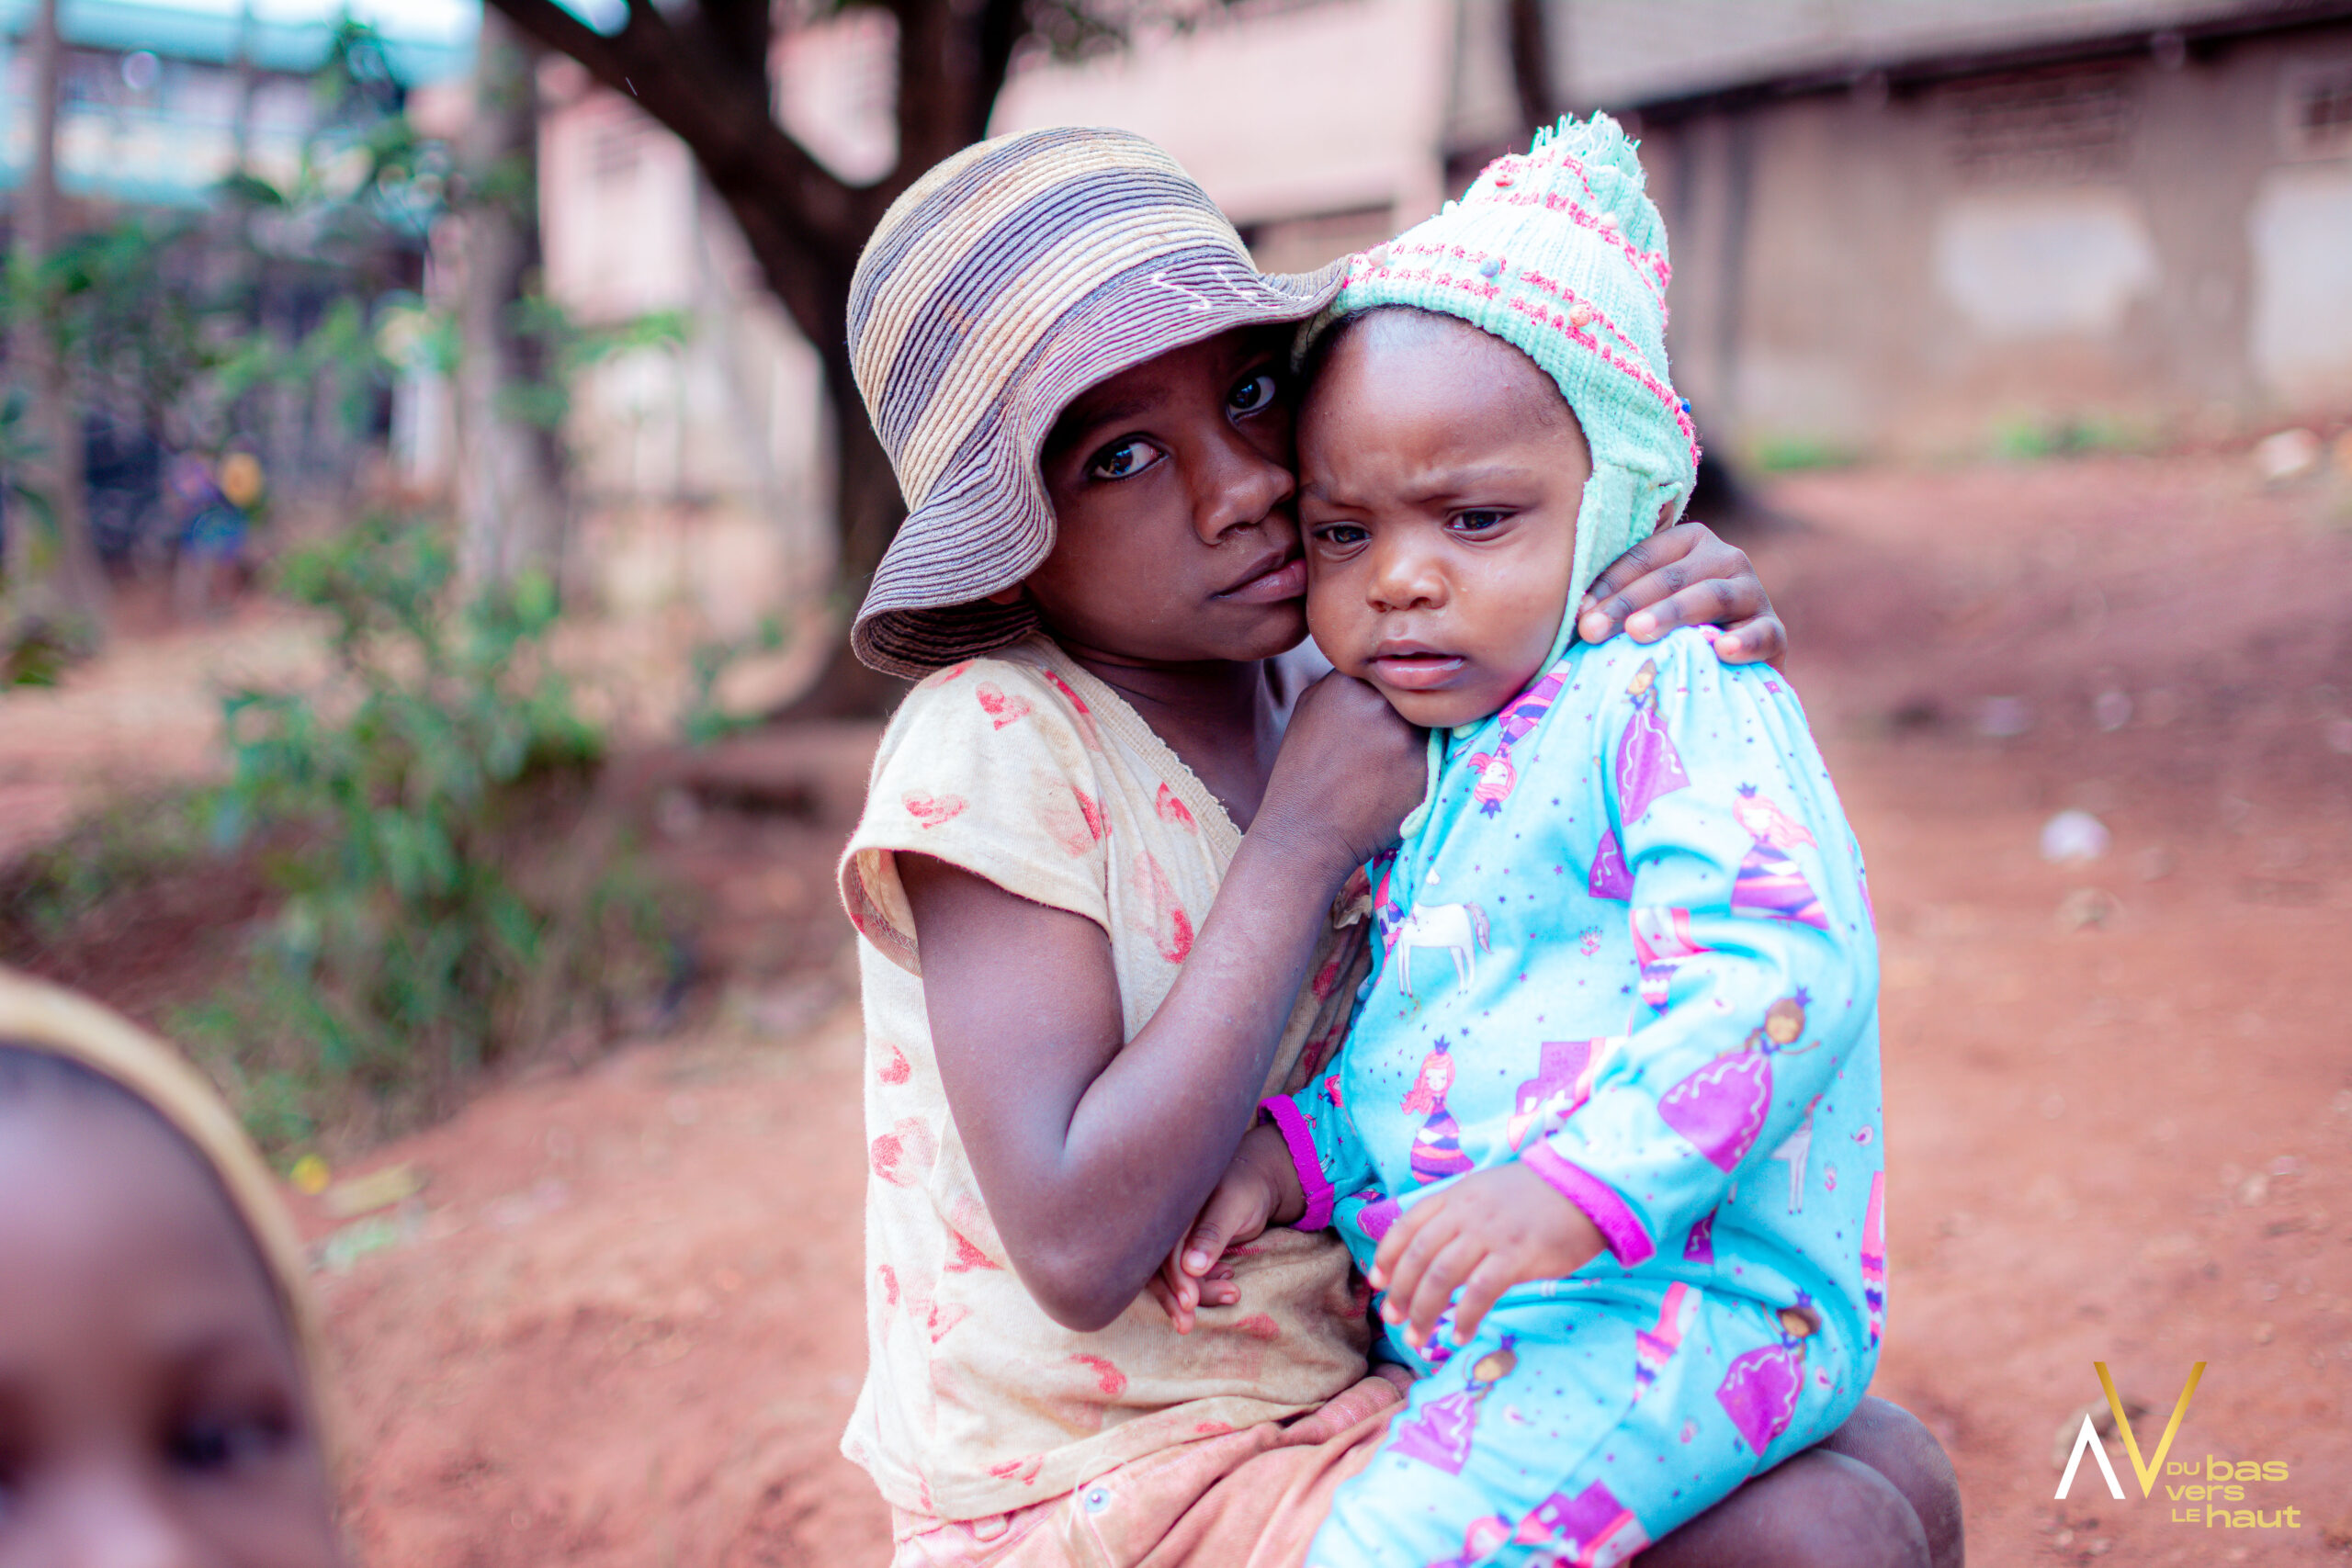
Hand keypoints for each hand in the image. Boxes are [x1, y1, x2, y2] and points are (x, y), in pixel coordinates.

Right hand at [1149, 1124, 1304, 1333]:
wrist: (1257, 1183)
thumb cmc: (1245, 1189)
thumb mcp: (1233, 1205)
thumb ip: (1212, 1233)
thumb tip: (1190, 1267)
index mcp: (1170, 1207)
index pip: (1164, 1250)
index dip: (1175, 1278)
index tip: (1190, 1302)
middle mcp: (1166, 1226)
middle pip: (1159, 1268)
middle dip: (1174, 1298)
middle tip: (1187, 1326)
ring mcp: (1175, 1239)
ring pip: (1173, 1276)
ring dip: (1198, 1293)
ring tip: (1234, 1294)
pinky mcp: (1186, 1251)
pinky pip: (1187, 1276)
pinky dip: (1206, 1285)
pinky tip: (1229, 1281)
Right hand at [1257, 671, 1426, 876]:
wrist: (1303, 831)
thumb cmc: (1303, 770)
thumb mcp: (1310, 707)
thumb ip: (1345, 682)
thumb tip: (1381, 667)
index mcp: (1348, 682)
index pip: (1388, 670)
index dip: (1388, 690)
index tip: (1378, 712)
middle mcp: (1379, 703)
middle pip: (1412, 693)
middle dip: (1406, 711)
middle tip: (1385, 740)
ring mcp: (1403, 735)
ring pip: (1429, 721)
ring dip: (1420, 736)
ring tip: (1387, 763)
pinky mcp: (1424, 767)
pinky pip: (1439, 753)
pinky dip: (1425, 765)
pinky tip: (1395, 782)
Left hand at [1369, 1162, 1605, 1350]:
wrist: (1586, 1188)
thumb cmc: (1537, 1196)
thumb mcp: (1488, 1192)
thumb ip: (1460, 1215)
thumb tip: (1433, 1251)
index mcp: (1456, 1196)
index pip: (1407, 1225)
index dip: (1387, 1255)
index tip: (1377, 1282)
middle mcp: (1466, 1212)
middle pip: (1418, 1255)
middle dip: (1400, 1291)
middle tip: (1392, 1319)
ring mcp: (1491, 1233)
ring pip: (1441, 1276)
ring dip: (1424, 1311)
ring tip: (1417, 1337)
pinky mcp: (1517, 1255)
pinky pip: (1480, 1291)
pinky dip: (1465, 1316)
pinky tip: (1460, 1335)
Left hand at [1576, 521, 1786, 664]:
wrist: (1727, 677)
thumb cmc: (1670, 641)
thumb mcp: (1642, 615)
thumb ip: (1616, 605)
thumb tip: (1574, 617)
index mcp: (1688, 543)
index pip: (1642, 558)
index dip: (1608, 586)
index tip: (1578, 616)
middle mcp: (1725, 558)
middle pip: (1671, 577)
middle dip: (1627, 604)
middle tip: (1592, 631)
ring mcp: (1753, 593)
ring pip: (1711, 596)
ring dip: (1673, 613)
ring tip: (1638, 633)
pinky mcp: (1775, 632)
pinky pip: (1762, 633)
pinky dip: (1744, 641)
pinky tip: (1722, 651)